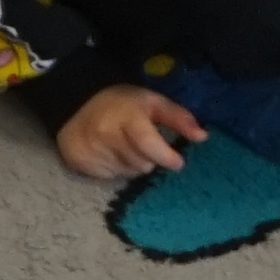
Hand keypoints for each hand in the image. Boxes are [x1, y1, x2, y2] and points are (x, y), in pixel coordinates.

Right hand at [54, 84, 204, 182]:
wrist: (75, 105)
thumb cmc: (122, 104)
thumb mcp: (152, 102)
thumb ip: (178, 118)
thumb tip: (203, 137)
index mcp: (127, 116)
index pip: (148, 143)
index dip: (165, 156)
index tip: (178, 162)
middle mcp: (107, 134)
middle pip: (142, 163)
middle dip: (149, 157)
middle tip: (143, 142)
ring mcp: (93, 150)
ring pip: (129, 172)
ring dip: (133, 163)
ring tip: (125, 145)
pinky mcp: (82, 163)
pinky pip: (112, 176)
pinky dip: (117, 168)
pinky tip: (111, 152)